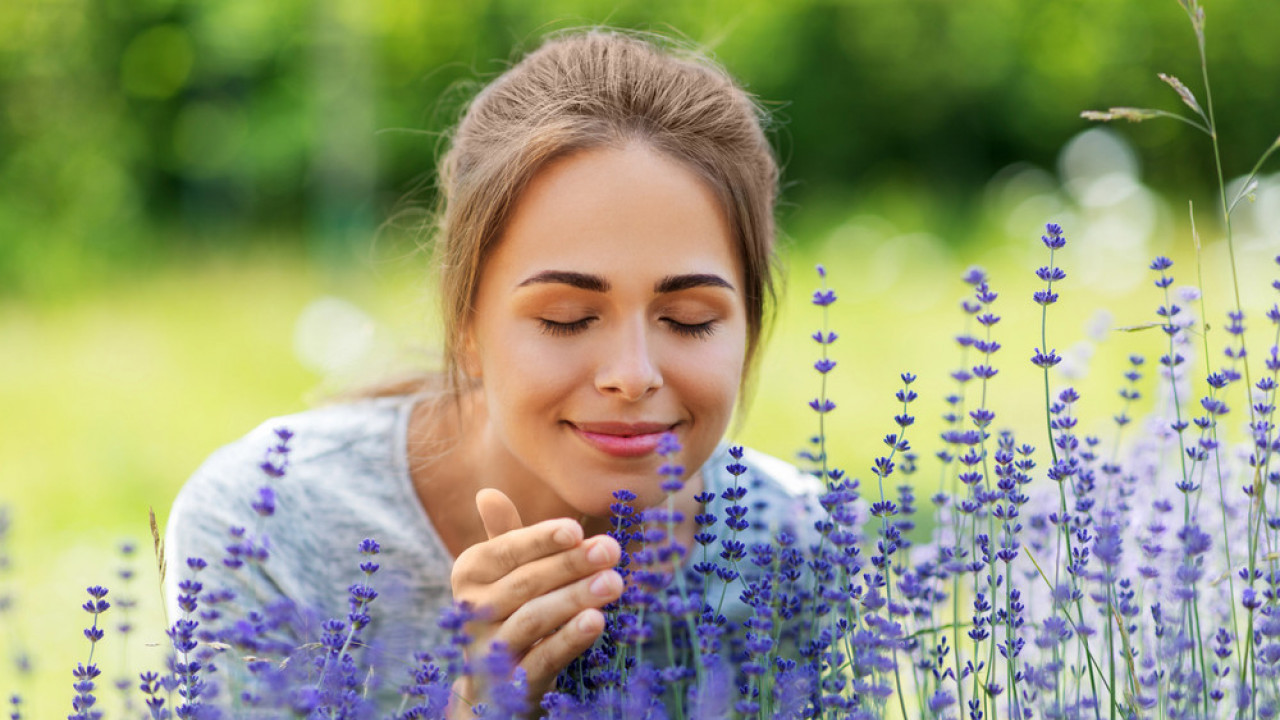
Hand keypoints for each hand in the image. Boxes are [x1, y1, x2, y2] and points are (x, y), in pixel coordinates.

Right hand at [448, 489, 622, 715]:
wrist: (492, 686)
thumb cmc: (507, 612)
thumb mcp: (504, 574)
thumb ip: (505, 537)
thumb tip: (487, 494)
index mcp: (469, 574)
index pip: (505, 551)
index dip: (540, 540)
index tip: (576, 530)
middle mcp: (472, 611)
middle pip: (525, 583)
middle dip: (570, 565)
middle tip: (610, 550)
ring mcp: (490, 650)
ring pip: (533, 619)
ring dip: (574, 598)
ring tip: (613, 582)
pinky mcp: (511, 685)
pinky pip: (542, 658)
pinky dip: (568, 640)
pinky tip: (596, 621)